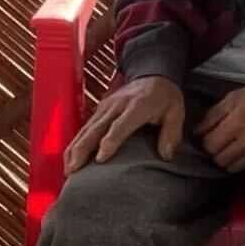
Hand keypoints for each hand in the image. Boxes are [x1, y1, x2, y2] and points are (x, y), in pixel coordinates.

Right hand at [66, 75, 185, 171]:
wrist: (152, 74)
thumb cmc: (164, 97)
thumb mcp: (176, 112)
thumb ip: (171, 134)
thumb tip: (165, 155)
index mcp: (137, 105)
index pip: (120, 125)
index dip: (109, 142)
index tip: (100, 159)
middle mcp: (117, 105)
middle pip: (96, 128)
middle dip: (83, 149)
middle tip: (74, 170)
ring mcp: (105, 107)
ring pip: (86, 129)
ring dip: (74, 149)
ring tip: (68, 170)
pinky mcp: (99, 110)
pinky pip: (84, 128)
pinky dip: (75, 144)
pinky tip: (70, 159)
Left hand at [195, 83, 244, 171]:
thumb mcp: (231, 99)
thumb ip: (212, 117)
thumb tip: (197, 133)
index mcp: (237, 123)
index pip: (210, 145)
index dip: (206, 142)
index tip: (208, 136)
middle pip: (220, 160)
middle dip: (215, 152)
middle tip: (219, 143)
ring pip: (233, 168)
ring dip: (227, 159)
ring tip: (230, 147)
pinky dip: (241, 161)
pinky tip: (243, 149)